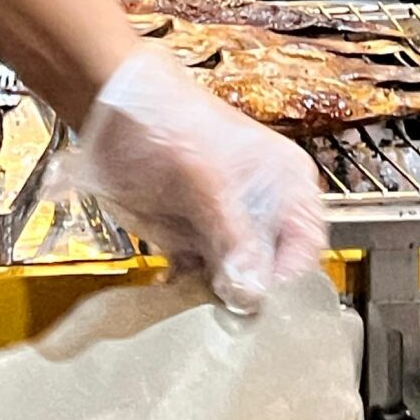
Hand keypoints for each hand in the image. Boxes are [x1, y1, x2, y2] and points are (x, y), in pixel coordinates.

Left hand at [58, 47, 327, 313]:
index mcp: (288, 186)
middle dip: (249, 294)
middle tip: (225, 309)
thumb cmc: (170, 127)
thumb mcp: (208, 182)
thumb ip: (234, 238)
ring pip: (237, 281)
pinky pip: (201, 278)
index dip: (287, 278)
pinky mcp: (193, 239)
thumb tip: (252, 294)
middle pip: (273, 272)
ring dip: (217, 295)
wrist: (113, 111)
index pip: (306, 249)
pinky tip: (173, 284)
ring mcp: (227, 227)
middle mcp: (264, 211)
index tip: (259, 301)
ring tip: (195, 297)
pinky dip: (188, 288)